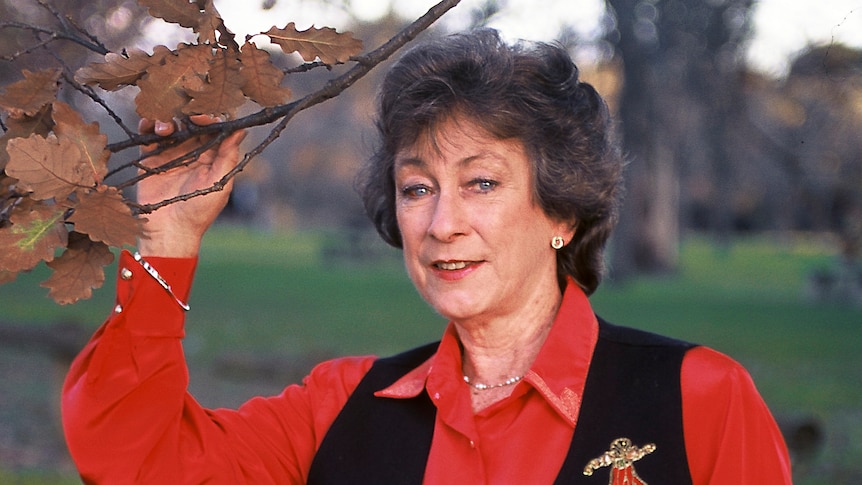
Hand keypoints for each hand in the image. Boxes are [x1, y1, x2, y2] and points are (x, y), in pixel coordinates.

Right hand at [136, 115, 246, 256]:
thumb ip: (228, 156)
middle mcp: (193, 151)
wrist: (169, 230)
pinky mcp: (151, 158)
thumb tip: (242, 129)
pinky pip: (149, 136)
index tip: (202, 117)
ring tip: (164, 129)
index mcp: (213, 156)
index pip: (213, 128)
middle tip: (181, 118)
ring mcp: (172, 153)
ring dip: (167, 120)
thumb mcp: (219, 183)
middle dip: (186, 115)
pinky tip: (148, 126)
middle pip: (190, 122)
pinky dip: (148, 126)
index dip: (209, 118)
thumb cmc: (200, 211)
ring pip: (170, 125)